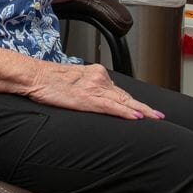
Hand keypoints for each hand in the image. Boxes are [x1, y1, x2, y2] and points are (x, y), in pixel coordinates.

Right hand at [25, 61, 163, 119]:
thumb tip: (95, 98)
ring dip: (142, 111)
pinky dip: (126, 113)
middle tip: (159, 116)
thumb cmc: (47, 81)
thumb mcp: (73, 81)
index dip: (135, 102)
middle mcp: (99, 79)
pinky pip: (112, 107)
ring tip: (155, 118)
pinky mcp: (87, 98)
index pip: (120, 91)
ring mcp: (94, 88)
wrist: (33, 76)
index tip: (146, 110)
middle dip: (144, 108)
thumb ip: (87, 87)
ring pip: (124, 101)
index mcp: (96, 74)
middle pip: (127, 96)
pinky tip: (136, 117)